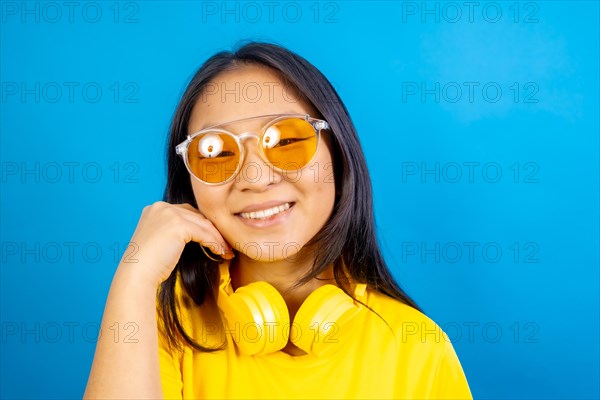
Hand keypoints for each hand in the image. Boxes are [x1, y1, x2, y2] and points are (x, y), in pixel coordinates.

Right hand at [119, 201, 233, 286]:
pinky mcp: (178, 225)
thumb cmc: (149, 265)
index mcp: (155, 209)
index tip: (214, 239)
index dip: (202, 226)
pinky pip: (204, 234)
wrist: (136, 275)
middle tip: (225, 245)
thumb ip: (175, 232)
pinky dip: (215, 243)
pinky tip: (221, 253)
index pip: (187, 212)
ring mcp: (169, 214)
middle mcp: (161, 207)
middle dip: (213, 231)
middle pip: (197, 216)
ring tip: (226, 251)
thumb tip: (202, 234)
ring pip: (203, 224)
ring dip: (218, 238)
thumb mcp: (161, 241)